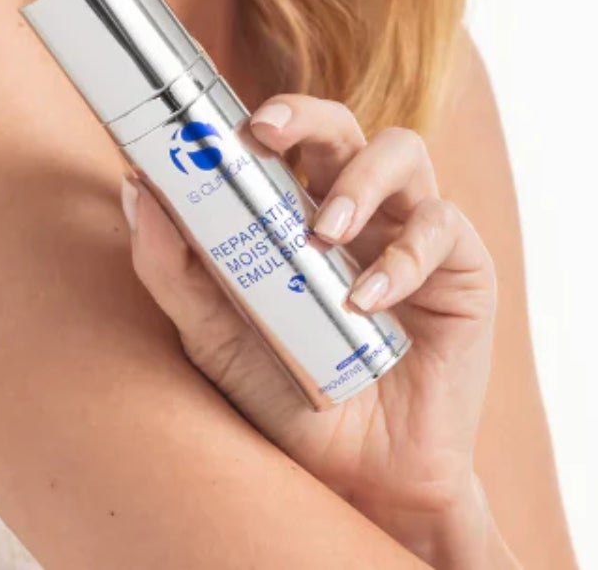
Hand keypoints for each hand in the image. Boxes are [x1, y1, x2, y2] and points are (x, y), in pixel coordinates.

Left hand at [121, 93, 496, 538]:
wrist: (359, 482)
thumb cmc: (285, 400)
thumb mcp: (212, 336)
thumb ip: (172, 268)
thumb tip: (136, 188)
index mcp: (298, 209)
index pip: (283, 137)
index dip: (258, 115)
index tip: (221, 121)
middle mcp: (357, 208)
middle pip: (340, 124)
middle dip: (305, 115)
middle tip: (267, 133)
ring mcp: (409, 233)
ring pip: (402, 152)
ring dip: (359, 179)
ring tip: (325, 231)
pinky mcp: (460, 270)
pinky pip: (442, 226)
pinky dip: (403, 255)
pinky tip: (368, 299)